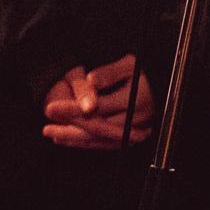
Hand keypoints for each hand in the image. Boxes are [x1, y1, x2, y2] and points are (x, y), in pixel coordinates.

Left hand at [42, 54, 157, 149]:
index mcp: (135, 100)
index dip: (73, 109)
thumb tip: (91, 80)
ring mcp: (135, 131)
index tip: (52, 108)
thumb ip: (109, 73)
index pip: (98, 108)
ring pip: (101, 139)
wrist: (162, 87)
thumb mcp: (128, 65)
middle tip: (47, 126)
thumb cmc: (143, 73)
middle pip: (98, 127)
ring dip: (75, 139)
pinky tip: (68, 140)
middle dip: (70, 128)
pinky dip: (86, 143)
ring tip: (52, 133)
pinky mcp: (132, 138)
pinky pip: (106, 144)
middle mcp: (136, 120)